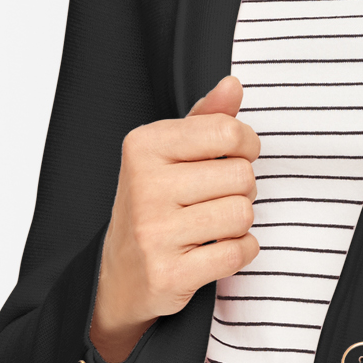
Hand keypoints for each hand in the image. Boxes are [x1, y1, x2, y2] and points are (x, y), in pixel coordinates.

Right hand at [88, 76, 260, 362]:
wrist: (117, 278)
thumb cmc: (152, 208)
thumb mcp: (168, 155)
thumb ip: (205, 119)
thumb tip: (232, 85)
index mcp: (143, 147)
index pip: (227, 131)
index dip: (245, 145)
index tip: (232, 157)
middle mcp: (144, 186)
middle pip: (242, 175)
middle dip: (240, 189)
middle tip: (215, 199)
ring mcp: (154, 233)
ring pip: (243, 214)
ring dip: (239, 224)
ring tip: (212, 226)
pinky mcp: (169, 273)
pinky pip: (236, 253)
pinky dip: (239, 252)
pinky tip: (215, 251)